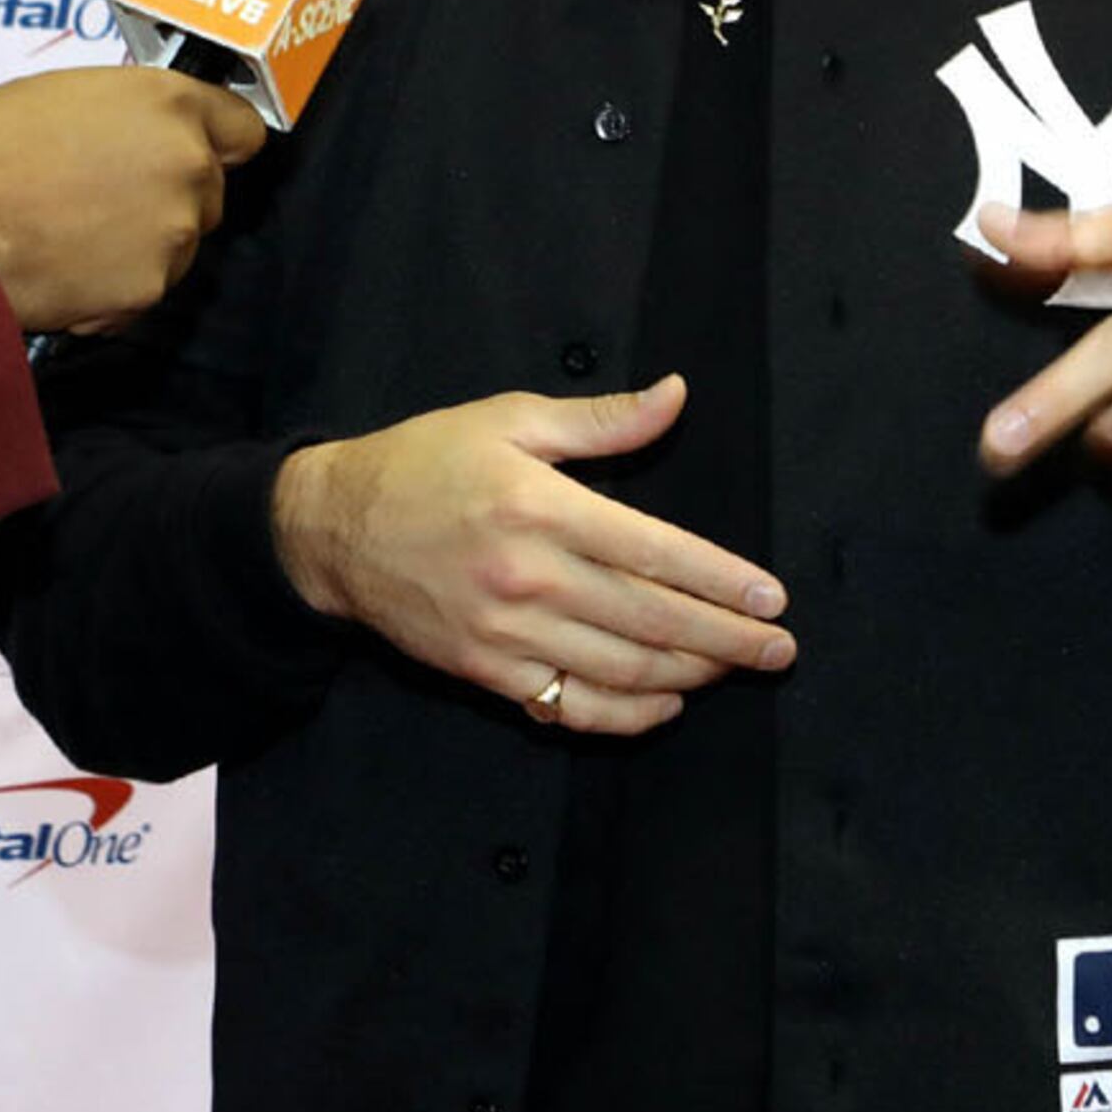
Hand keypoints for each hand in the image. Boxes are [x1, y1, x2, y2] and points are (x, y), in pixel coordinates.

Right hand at [0, 66, 266, 336]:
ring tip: (67, 239)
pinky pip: (141, 293)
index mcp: (165, 101)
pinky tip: (59, 273)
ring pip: (176, 247)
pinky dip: (110, 292)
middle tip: (99, 203)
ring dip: (138, 248)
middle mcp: (185, 163)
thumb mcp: (55, 96)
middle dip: (165, 200)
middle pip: (208, 192)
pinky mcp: (147, 289)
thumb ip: (119, 115)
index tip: (196, 156)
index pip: (240, 127)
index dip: (214, 144)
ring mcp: (172, 231)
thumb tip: (129, 135)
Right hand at [270, 380, 792, 734]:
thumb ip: (600, 421)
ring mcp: (506, 633)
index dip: (723, 582)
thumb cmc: (423, 463)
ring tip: (733, 669)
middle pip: (652, 621)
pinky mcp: (485, 671)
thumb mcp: (508, 420)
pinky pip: (568, 707)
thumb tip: (675, 396)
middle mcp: (529, 576)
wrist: (332, 528)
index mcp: (541, 508)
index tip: (772, 598)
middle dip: (728, 640)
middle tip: (780, 650)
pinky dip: (625, 714)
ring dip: (689, 675)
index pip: (656, 553)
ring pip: (620, 669)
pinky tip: (663, 704)